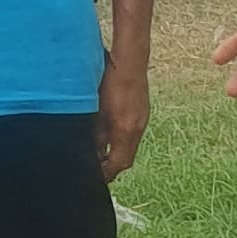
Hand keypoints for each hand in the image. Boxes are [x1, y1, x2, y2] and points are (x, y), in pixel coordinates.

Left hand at [97, 54, 150, 183]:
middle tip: (96, 167)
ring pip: (129, 146)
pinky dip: (121, 139)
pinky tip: (111, 132)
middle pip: (126, 159)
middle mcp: (137, 129)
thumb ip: (96, 136)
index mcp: (125, 132)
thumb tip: (94, 154)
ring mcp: (142, 120)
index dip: (106, 173)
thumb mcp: (97, 113)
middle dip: (111, 165)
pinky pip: (133, 133)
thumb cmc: (109, 83)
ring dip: (116, 152)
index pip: (119, 165)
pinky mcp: (142, 111)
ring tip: (101, 151)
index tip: (94, 176)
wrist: (129, 61)